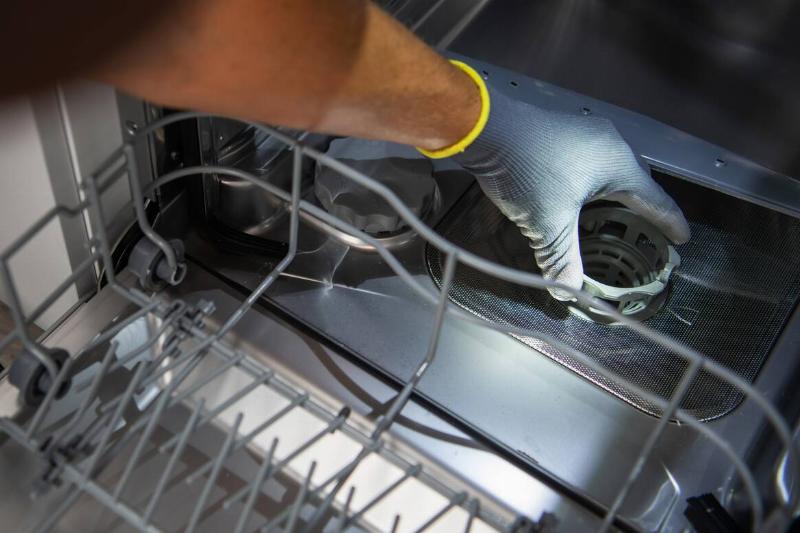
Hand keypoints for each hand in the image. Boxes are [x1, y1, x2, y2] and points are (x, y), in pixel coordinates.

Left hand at [449, 77, 689, 300]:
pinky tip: (581, 197)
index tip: (682, 237)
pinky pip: (590, 162)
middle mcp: (608, 144)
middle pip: (635, 182)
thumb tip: (568, 292)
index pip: (654, 199)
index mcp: (617, 164)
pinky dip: (594, 184)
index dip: (669, 221)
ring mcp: (585, 134)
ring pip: (610, 171)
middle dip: (643, 208)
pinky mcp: (562, 133)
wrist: (488, 129)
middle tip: (650, 230)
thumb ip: (562, 258)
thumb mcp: (547, 223)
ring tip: (616, 217)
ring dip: (615, 195)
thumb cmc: (526, 171)